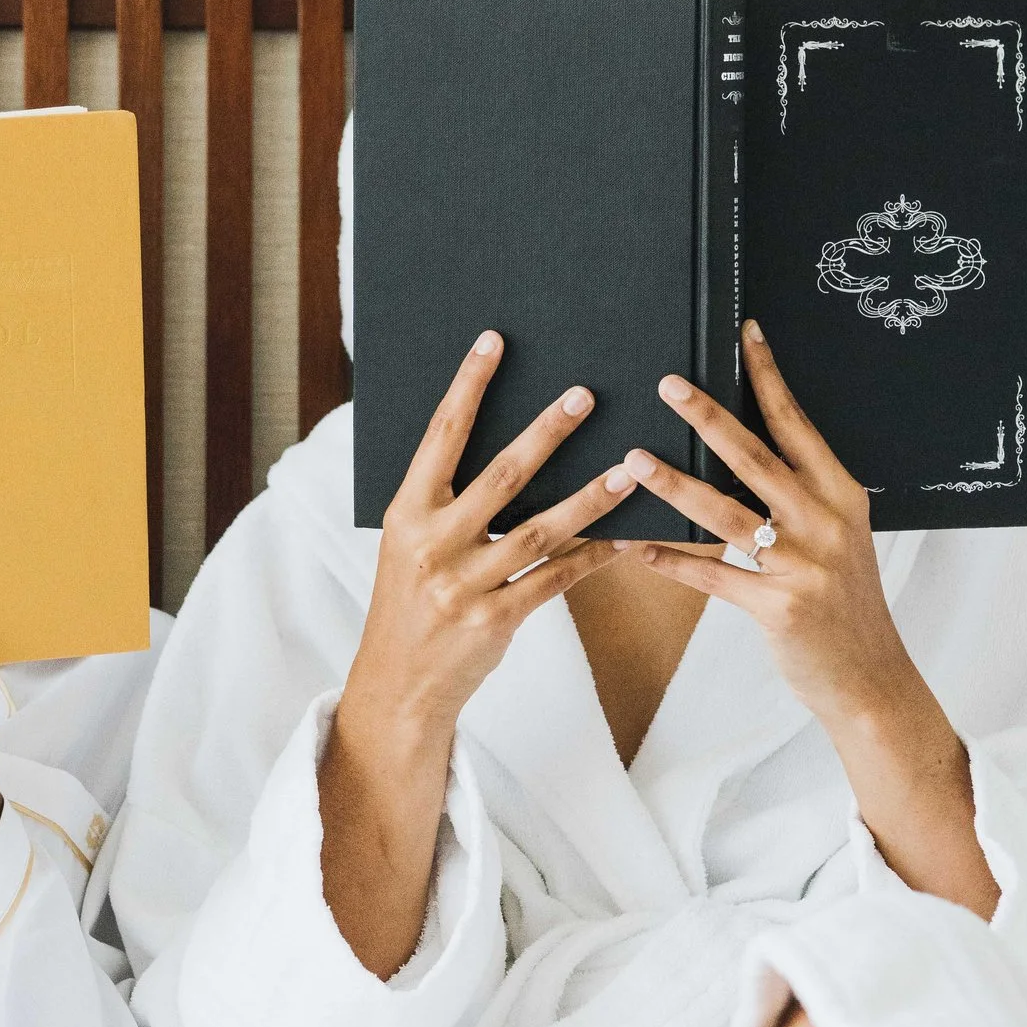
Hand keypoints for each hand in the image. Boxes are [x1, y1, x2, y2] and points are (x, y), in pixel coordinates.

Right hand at [346, 331, 635, 748]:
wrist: (398, 684)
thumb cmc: (411, 603)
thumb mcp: (410, 546)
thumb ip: (444, 502)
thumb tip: (504, 445)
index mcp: (407, 515)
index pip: (441, 438)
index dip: (468, 387)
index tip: (494, 342)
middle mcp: (433, 545)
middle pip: (500, 477)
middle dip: (545, 433)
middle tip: (584, 395)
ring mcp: (465, 585)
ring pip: (539, 530)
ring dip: (589, 497)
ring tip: (627, 469)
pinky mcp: (495, 620)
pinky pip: (554, 579)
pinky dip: (591, 556)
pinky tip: (623, 539)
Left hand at [622, 323, 996, 918]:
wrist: (872, 680)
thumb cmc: (846, 607)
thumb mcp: (838, 542)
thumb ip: (800, 500)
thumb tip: (744, 454)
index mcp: (842, 495)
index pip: (798, 424)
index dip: (767, 377)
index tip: (742, 333)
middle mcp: (826, 522)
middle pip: (756, 456)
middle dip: (707, 416)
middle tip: (666, 382)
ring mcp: (803, 565)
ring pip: (724, 514)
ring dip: (672, 485)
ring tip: (630, 460)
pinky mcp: (778, 607)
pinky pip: (711, 576)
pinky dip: (669, 560)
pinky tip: (632, 546)